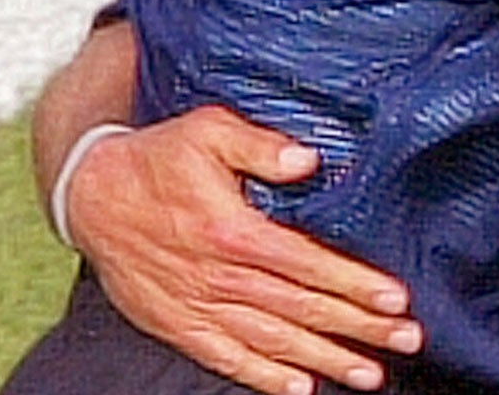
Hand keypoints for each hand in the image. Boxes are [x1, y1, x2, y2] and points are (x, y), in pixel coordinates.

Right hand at [64, 106, 422, 394]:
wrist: (90, 193)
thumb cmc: (159, 155)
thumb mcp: (209, 130)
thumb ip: (261, 145)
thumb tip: (309, 160)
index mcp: (233, 231)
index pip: (308, 266)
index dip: (356, 284)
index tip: (397, 300)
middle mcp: (219, 277)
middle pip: (302, 310)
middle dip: (359, 328)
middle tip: (408, 340)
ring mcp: (198, 306)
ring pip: (272, 341)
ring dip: (325, 360)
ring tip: (369, 374)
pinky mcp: (178, 324)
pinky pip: (226, 358)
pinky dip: (264, 377)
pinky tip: (300, 390)